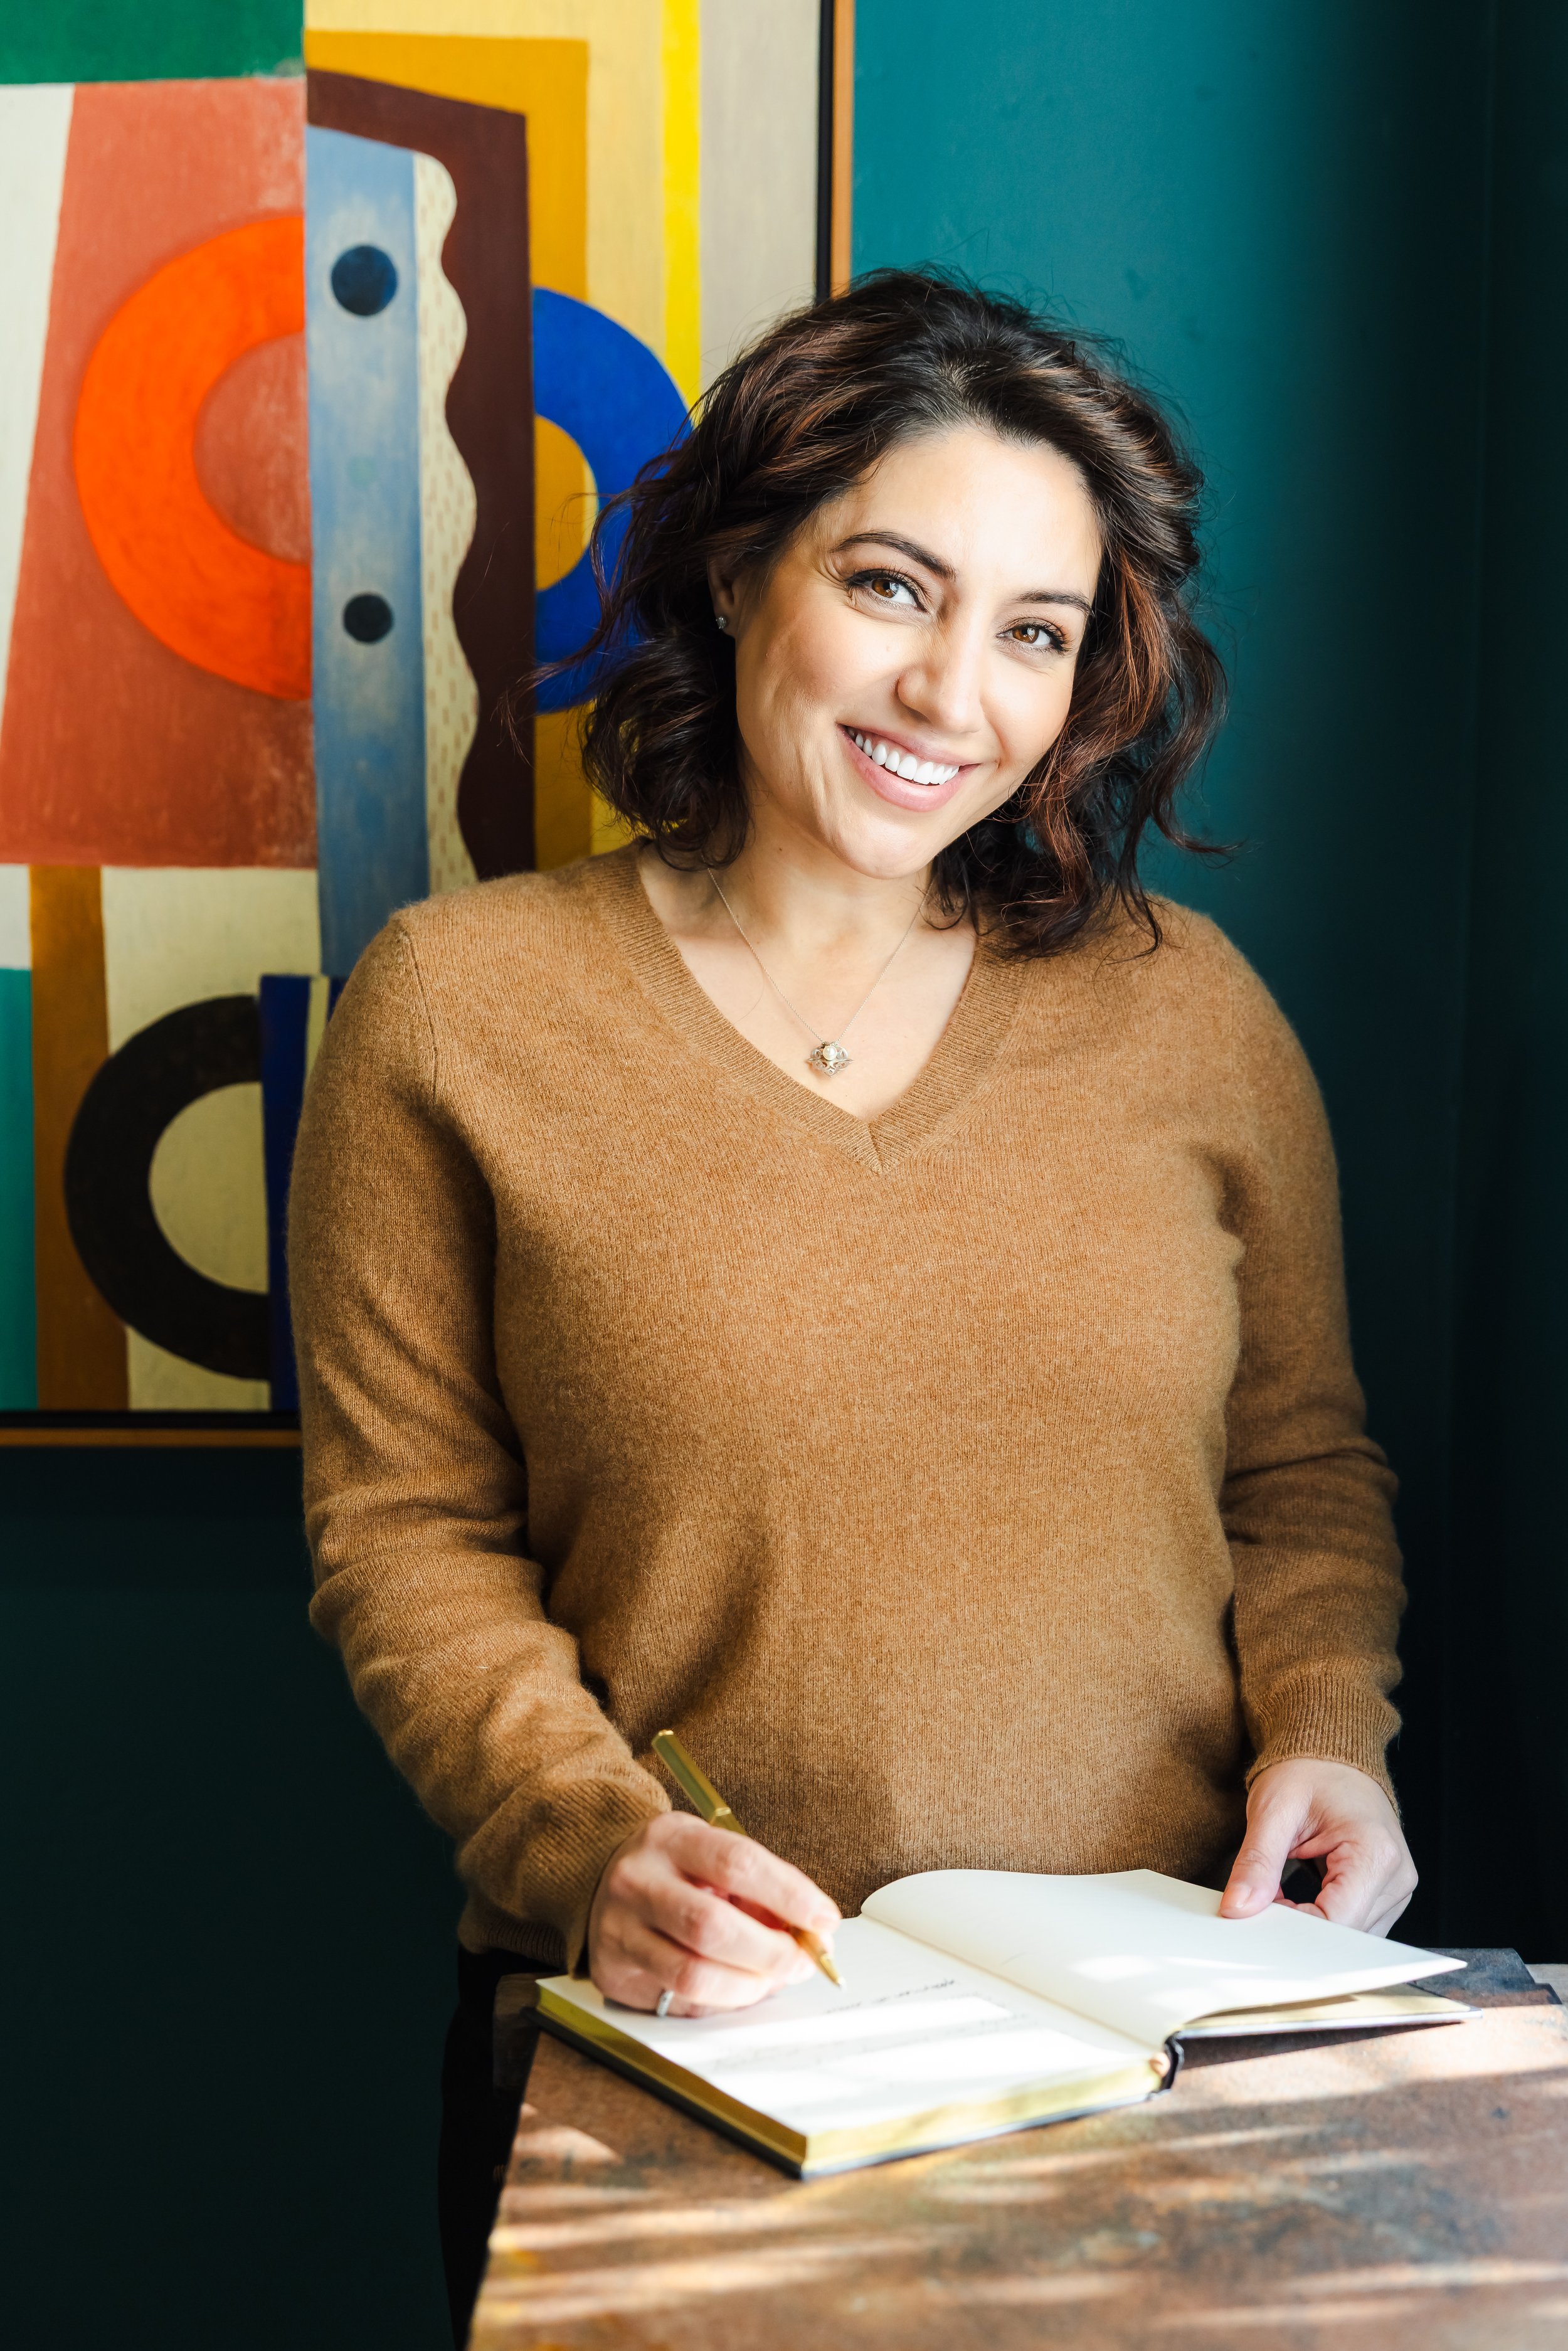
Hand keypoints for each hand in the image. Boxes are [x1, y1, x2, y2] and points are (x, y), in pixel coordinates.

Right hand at [587, 1813, 841, 2015]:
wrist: (602, 1879)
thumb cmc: (673, 1868)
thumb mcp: (711, 1854)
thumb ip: (759, 1889)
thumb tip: (812, 1934)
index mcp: (671, 1839)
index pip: (738, 1863)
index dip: (790, 1895)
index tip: (824, 1919)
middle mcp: (638, 1881)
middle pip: (713, 1927)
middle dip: (772, 1952)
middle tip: (804, 1961)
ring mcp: (620, 1930)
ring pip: (694, 1975)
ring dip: (750, 1986)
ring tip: (773, 1978)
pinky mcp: (615, 1974)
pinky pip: (680, 2001)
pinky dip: (722, 2002)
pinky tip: (739, 1989)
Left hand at [1219, 1758, 1415, 1935]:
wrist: (1330, 1754)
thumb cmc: (1307, 1771)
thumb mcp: (1273, 1810)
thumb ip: (1256, 1862)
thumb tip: (1238, 1907)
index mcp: (1376, 1853)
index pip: (1336, 1922)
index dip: (1293, 1929)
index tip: (1256, 1916)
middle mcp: (1397, 1877)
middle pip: (1345, 1935)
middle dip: (1298, 1929)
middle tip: (1260, 1903)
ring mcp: (1396, 1889)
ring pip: (1349, 1937)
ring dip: (1309, 1926)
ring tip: (1278, 1894)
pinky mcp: (1385, 1893)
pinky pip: (1353, 1925)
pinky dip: (1320, 1919)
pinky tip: (1296, 1899)